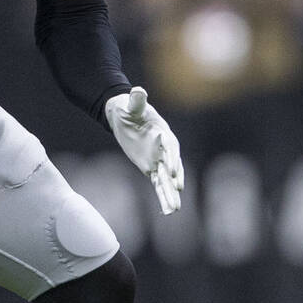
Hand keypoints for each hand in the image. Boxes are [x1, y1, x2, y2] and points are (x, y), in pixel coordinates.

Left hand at [105, 87, 183, 214]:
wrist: (124, 114)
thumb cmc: (129, 108)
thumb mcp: (131, 104)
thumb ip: (136, 100)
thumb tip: (138, 90)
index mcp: (164, 133)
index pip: (170, 147)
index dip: (171, 158)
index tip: (171, 170)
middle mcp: (164, 149)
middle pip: (172, 166)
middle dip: (175, 179)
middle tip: (179, 191)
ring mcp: (158, 160)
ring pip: (166, 180)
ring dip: (170, 194)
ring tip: (174, 210)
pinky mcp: (150, 168)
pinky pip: (158, 184)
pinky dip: (162, 197)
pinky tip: (168, 211)